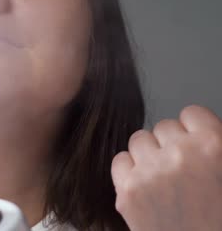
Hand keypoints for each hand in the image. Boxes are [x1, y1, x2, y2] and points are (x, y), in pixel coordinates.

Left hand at [111, 105, 221, 230]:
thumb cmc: (217, 217)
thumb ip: (213, 145)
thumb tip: (197, 127)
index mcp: (214, 146)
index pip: (191, 113)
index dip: (193, 131)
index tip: (194, 146)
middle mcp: (181, 154)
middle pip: (163, 127)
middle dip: (171, 145)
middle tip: (181, 171)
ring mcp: (151, 172)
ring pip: (139, 140)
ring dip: (149, 156)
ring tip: (164, 181)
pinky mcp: (128, 191)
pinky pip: (120, 160)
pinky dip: (130, 172)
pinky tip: (146, 189)